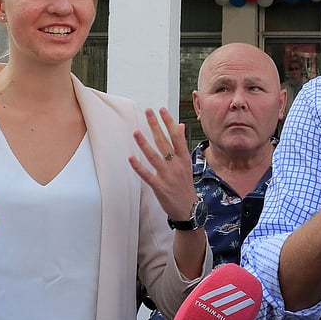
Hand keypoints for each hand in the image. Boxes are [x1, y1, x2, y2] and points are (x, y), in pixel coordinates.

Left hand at [129, 107, 197, 221]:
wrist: (189, 209)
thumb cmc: (186, 186)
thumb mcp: (188, 164)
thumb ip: (182, 145)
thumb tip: (180, 126)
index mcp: (184, 159)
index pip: (176, 136)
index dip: (169, 122)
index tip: (162, 110)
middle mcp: (176, 165)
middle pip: (164, 142)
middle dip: (156, 126)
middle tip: (148, 112)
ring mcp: (168, 176)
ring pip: (154, 157)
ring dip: (144, 144)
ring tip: (136, 132)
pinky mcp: (159, 187)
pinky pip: (147, 175)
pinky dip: (138, 167)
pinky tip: (130, 158)